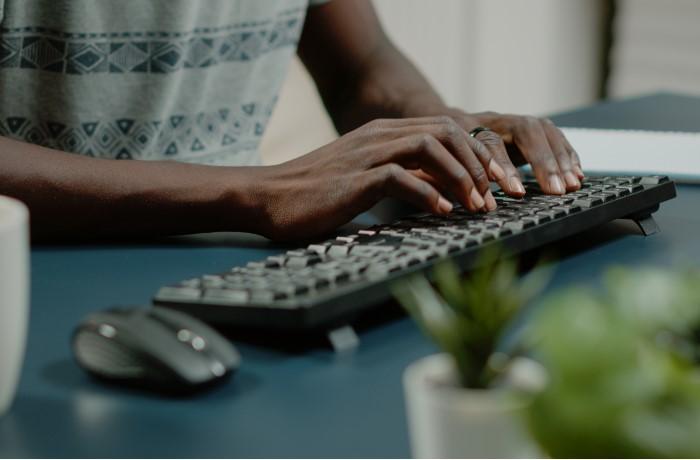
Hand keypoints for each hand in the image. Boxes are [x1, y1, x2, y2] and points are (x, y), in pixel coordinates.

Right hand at [249, 116, 521, 240]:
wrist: (268, 197)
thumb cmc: (316, 195)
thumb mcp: (367, 180)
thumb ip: (404, 178)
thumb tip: (444, 193)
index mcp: (383, 133)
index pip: (445, 128)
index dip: (475, 155)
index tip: (493, 185)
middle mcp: (379, 135)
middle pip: (446, 130)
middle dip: (477, 163)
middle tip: (493, 196)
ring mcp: (366, 153)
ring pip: (429, 145)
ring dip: (460, 176)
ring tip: (475, 205)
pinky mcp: (354, 178)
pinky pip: (401, 176)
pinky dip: (428, 193)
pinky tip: (442, 213)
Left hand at [446, 109, 583, 194]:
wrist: (452, 126)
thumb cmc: (448, 151)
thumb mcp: (445, 160)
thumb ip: (456, 173)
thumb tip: (470, 198)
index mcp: (472, 126)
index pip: (492, 142)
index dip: (505, 167)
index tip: (517, 192)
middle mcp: (500, 119)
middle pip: (528, 132)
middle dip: (544, 162)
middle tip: (555, 190)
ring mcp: (520, 122)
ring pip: (546, 133)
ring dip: (561, 160)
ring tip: (572, 185)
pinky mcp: (535, 130)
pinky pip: (556, 139)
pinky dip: (568, 156)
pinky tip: (577, 174)